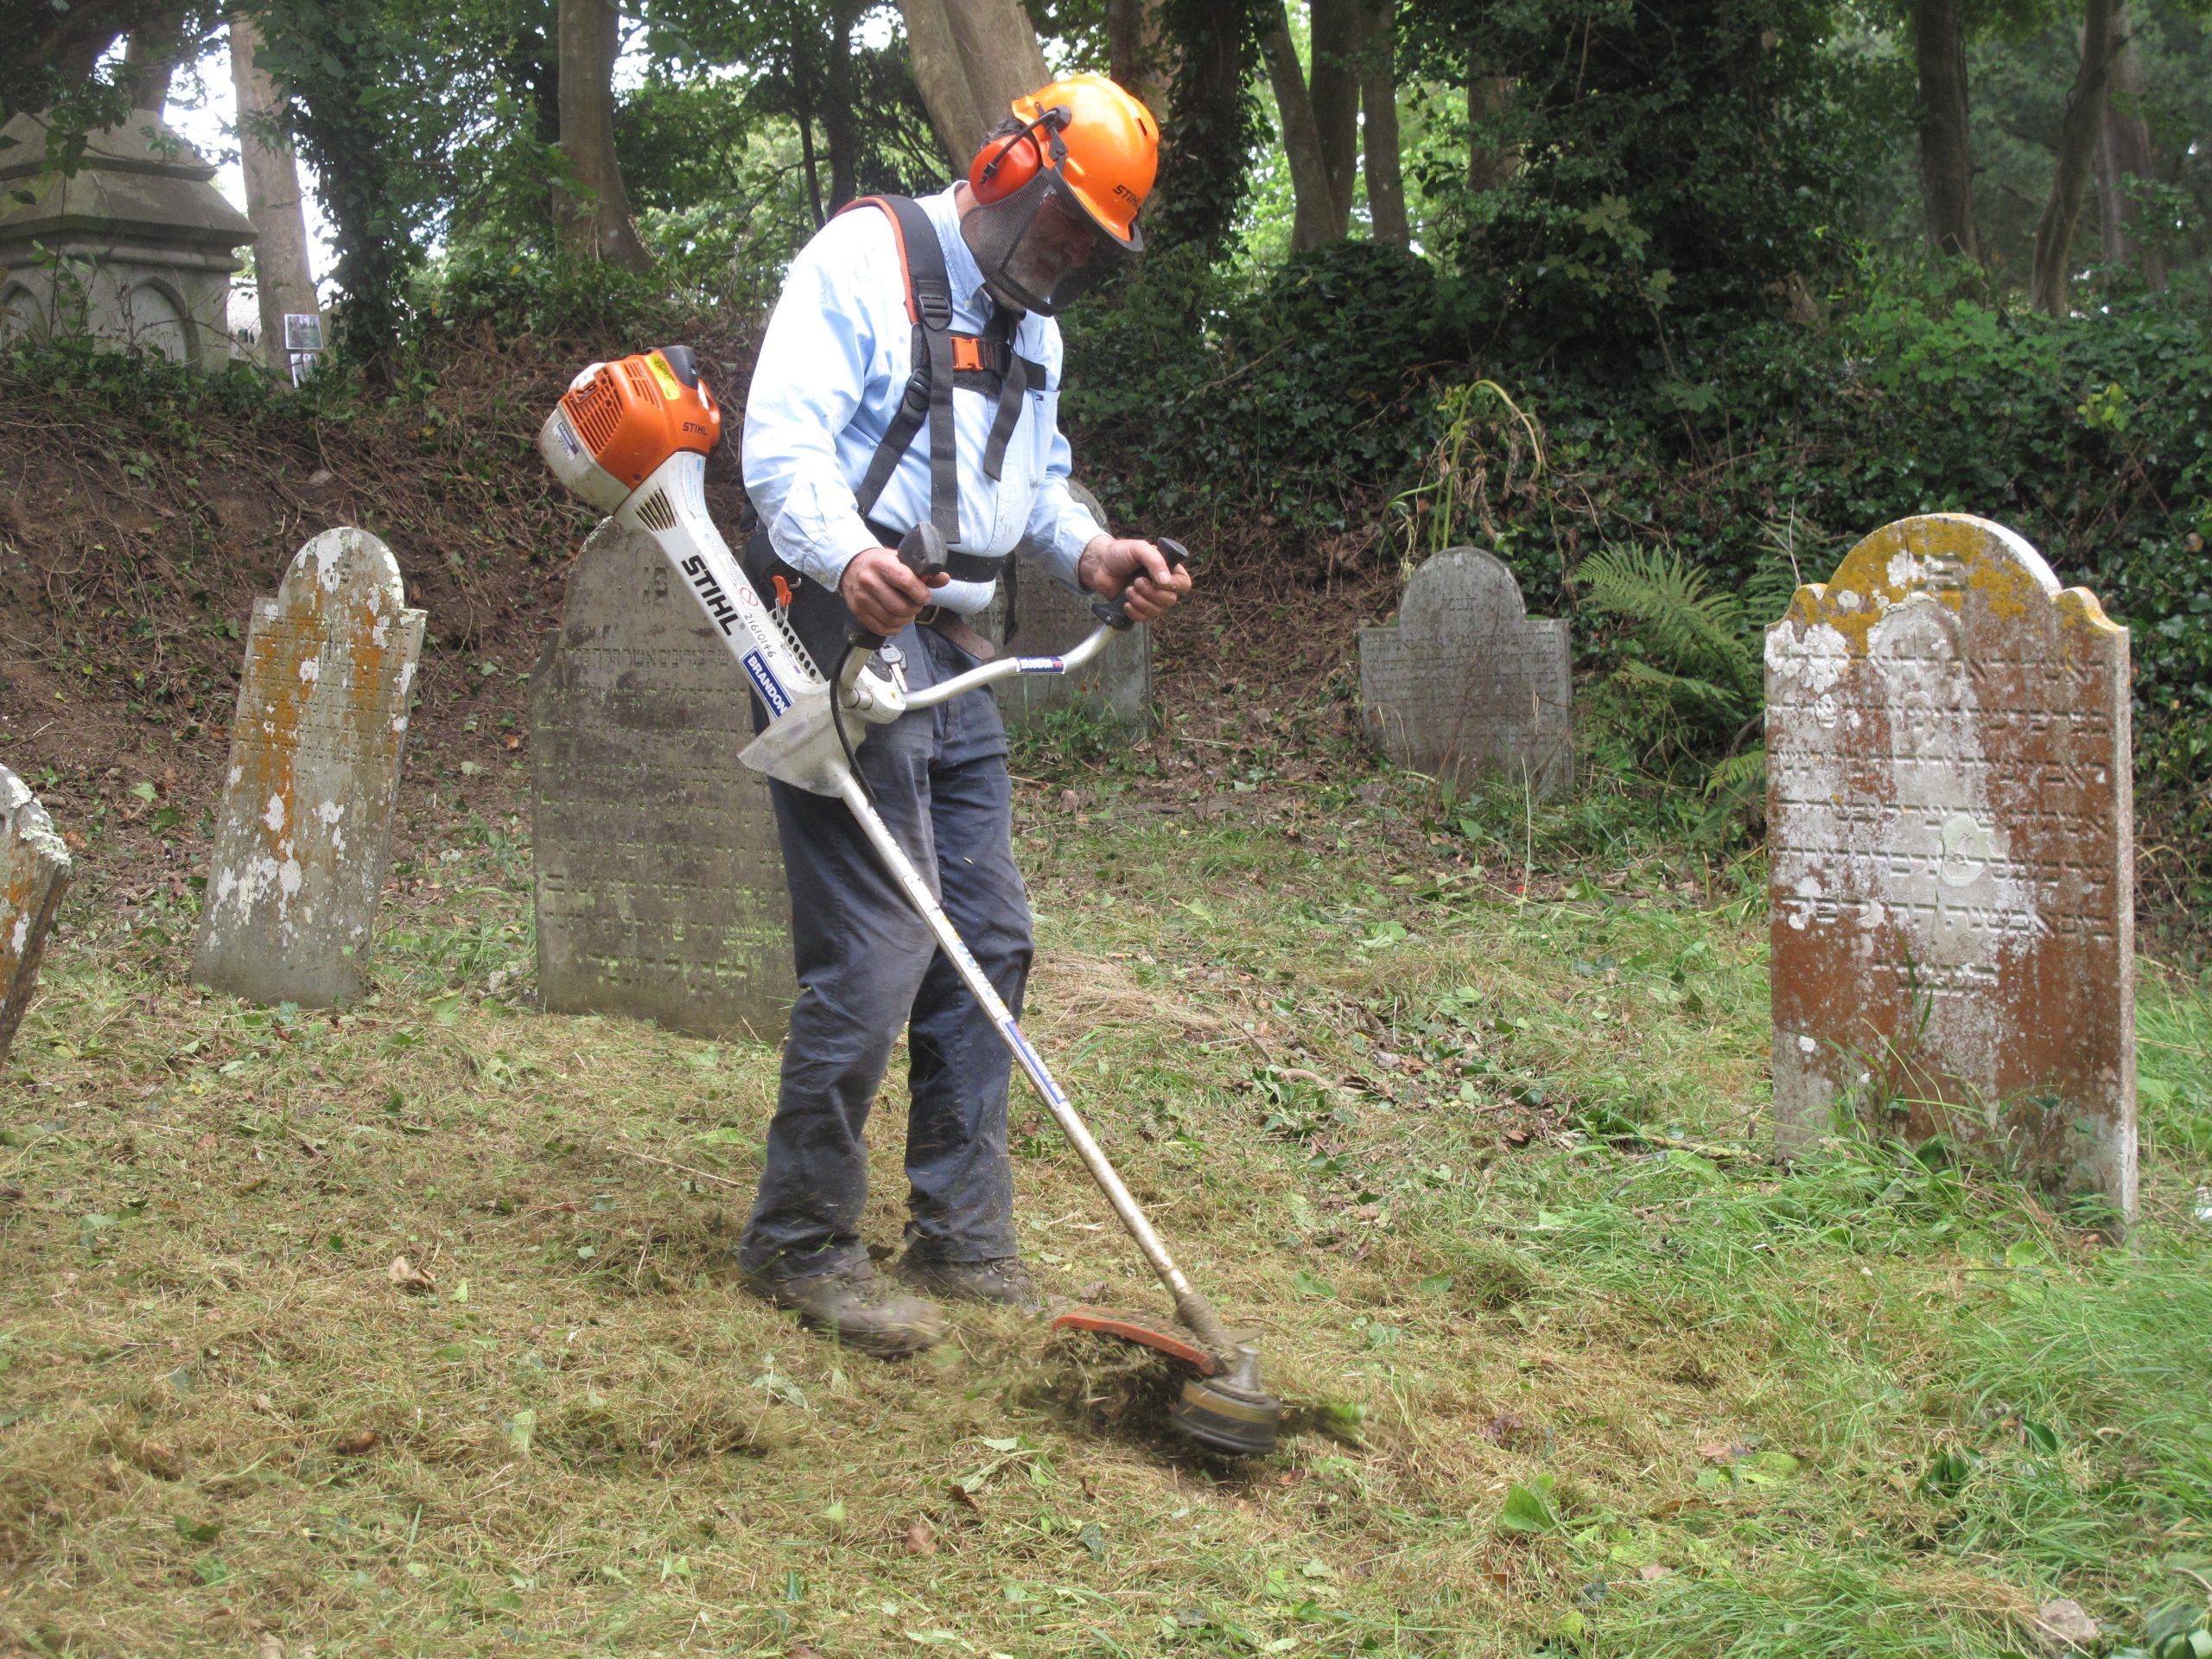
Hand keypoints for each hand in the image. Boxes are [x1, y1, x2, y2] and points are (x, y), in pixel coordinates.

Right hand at [840, 544, 946, 636]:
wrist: (852, 566)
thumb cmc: (882, 563)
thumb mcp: (901, 560)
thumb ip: (923, 571)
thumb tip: (944, 579)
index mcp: (882, 564)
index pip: (906, 582)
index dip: (920, 594)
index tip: (925, 597)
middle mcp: (869, 581)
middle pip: (899, 606)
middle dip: (914, 609)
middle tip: (917, 606)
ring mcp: (861, 597)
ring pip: (890, 619)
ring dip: (905, 620)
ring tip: (908, 614)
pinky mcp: (857, 611)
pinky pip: (879, 627)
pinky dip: (892, 630)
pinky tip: (898, 624)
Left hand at [1076, 535, 1192, 623]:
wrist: (1099, 565)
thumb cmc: (1120, 553)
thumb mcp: (1139, 549)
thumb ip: (1155, 561)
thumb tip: (1166, 581)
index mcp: (1167, 569)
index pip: (1184, 584)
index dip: (1173, 586)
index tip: (1155, 580)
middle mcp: (1162, 585)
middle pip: (1170, 600)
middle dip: (1151, 593)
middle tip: (1135, 582)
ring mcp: (1151, 598)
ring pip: (1157, 611)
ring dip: (1140, 602)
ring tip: (1128, 589)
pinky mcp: (1138, 608)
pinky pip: (1144, 619)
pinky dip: (1135, 613)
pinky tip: (1126, 603)